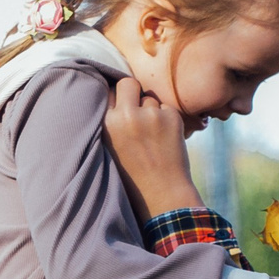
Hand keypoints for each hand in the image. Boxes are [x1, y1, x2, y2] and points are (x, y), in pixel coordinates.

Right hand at [103, 77, 201, 218]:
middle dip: (132, 92)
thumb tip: (114, 93)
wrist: (161, 195)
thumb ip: (110, 121)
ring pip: (150, 98)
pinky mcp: (171, 117)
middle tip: (137, 111)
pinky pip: (167, 108)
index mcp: (107, 123)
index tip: (120, 109)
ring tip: (151, 136)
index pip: (108, 90)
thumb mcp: (110, 147)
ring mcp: (151, 115)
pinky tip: (164, 140)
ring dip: (151, 110)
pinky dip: (167, 120)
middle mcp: (127, 115)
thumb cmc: (133, 177)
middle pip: (128, 83)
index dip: (116, 100)